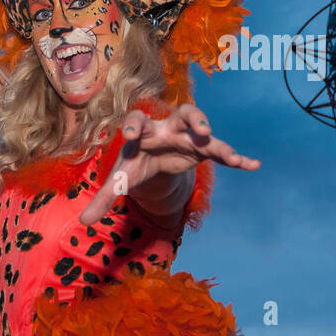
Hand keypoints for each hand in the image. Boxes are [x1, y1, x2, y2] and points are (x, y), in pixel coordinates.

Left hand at [77, 104, 259, 225]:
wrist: (155, 158)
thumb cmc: (136, 162)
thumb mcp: (121, 178)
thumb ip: (105, 197)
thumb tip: (83, 222)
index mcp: (143, 130)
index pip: (137, 120)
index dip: (133, 124)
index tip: (129, 132)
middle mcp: (168, 127)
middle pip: (183, 113)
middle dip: (193, 119)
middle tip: (202, 129)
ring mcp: (189, 135)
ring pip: (206, 130)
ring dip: (217, 140)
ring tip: (230, 154)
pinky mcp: (204, 148)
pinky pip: (222, 151)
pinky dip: (237, 158)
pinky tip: (252, 165)